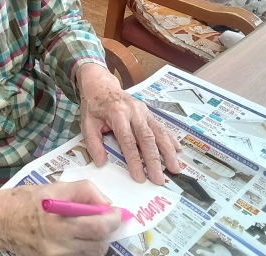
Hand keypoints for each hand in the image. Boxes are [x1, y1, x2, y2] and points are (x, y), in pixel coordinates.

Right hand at [0, 181, 120, 255]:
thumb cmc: (25, 200)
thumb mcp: (53, 186)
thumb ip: (83, 190)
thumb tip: (105, 202)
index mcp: (58, 216)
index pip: (98, 225)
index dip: (113, 218)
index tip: (115, 212)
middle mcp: (57, 240)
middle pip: (99, 244)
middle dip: (108, 231)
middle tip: (106, 220)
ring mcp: (54, 255)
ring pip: (91, 254)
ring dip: (98, 241)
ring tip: (89, 228)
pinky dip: (84, 249)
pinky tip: (77, 238)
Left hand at [76, 63, 181, 183]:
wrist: (100, 84)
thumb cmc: (93, 105)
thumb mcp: (87, 123)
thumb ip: (93, 143)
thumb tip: (101, 162)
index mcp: (117, 113)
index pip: (128, 141)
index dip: (134, 160)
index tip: (139, 177)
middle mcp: (134, 111)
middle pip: (147, 138)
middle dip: (154, 161)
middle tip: (159, 179)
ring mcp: (143, 110)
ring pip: (159, 132)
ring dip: (168, 151)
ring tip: (175, 169)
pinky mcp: (148, 111)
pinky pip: (161, 126)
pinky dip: (170, 138)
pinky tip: (178, 149)